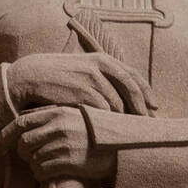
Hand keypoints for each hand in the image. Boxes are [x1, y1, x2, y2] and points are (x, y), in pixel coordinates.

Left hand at [0, 107, 114, 183]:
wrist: (122, 145)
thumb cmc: (97, 130)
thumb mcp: (76, 113)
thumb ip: (52, 115)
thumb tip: (25, 120)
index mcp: (57, 112)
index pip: (20, 123)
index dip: (4, 136)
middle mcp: (58, 127)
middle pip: (23, 143)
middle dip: (22, 153)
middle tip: (31, 156)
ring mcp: (63, 145)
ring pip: (32, 159)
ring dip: (34, 164)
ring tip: (47, 162)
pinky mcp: (68, 162)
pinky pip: (42, 171)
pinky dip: (42, 174)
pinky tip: (53, 171)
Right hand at [5, 53, 154, 116]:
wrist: (32, 76)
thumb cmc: (59, 76)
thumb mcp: (83, 68)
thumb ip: (103, 76)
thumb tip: (125, 95)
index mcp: (103, 59)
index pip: (133, 75)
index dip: (146, 92)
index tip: (154, 106)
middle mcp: (100, 67)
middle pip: (131, 90)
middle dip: (141, 108)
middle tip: (148, 122)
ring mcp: (91, 80)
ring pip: (117, 104)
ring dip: (122, 117)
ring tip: (124, 129)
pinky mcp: (82, 94)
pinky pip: (103, 112)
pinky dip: (106, 121)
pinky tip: (105, 128)